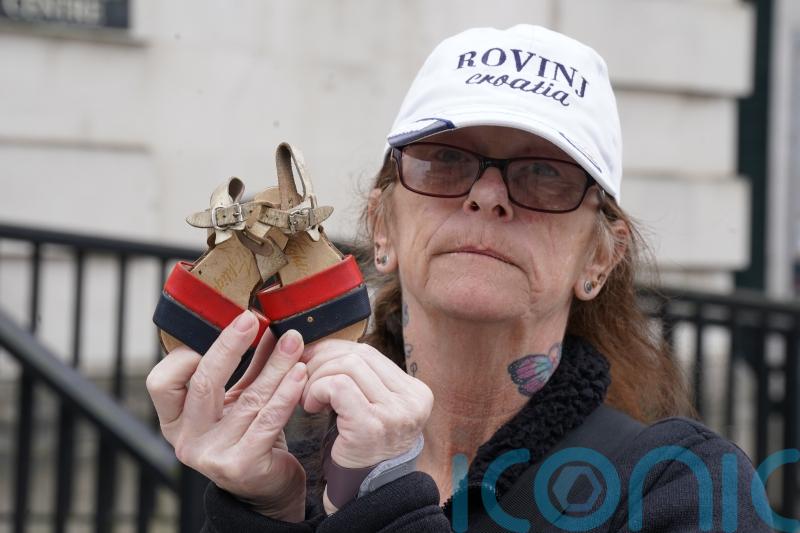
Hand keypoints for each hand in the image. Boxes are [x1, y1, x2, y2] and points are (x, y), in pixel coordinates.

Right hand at [146, 311, 308, 521]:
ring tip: (292, 341)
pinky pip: (268, 420)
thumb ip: (247, 364)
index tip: (215, 331)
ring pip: (247, 398)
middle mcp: (186, 440)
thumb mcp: (239, 398)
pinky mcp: (243, 465)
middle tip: (250, 320)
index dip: (184, 355)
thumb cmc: (251, 435)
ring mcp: (212, 456)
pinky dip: (286, 392)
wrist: (269, 488)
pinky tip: (300, 372)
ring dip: (274, 364)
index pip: (160, 382)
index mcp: (176, 420)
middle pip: (203, 383)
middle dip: (229, 346)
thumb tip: (261, 320)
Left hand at [300, 339, 433, 468]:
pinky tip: (310, 406)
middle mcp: (413, 400)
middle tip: (302, 375)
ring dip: (317, 376)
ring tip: (308, 397)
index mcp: (415, 392)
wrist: (362, 493)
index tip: (312, 359)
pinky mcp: (372, 425)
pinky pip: (337, 386)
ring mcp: (396, 413)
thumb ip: (361, 378)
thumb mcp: (372, 406)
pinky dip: (317, 389)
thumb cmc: (361, 448)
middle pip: (359, 354)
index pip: (370, 353)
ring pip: (348, 365)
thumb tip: (325, 345)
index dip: (335, 350)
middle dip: (323, 360)